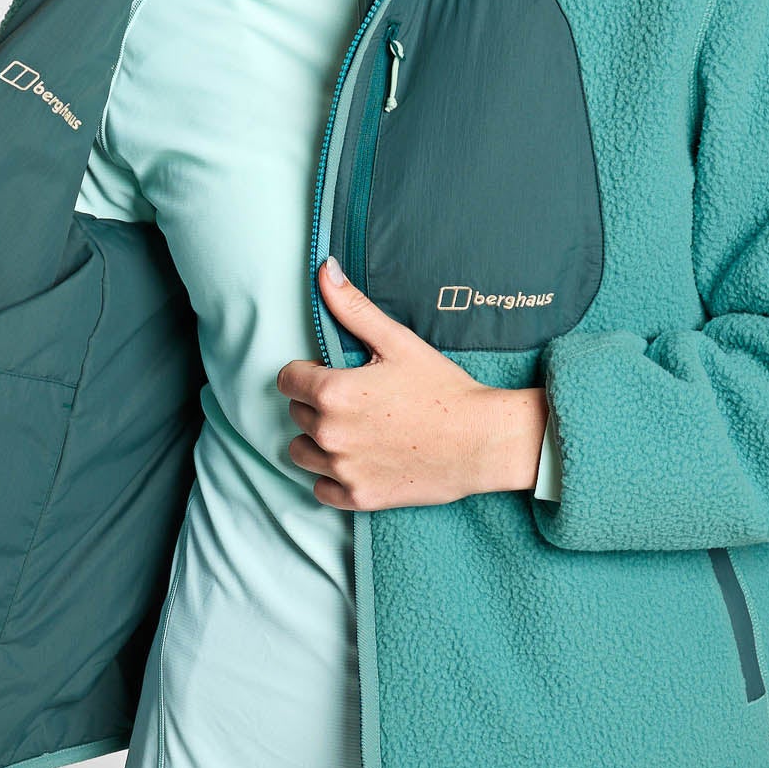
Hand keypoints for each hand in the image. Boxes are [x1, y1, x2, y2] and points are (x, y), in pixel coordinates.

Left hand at [276, 256, 547, 509]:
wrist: (481, 441)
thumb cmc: (442, 388)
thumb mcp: (397, 341)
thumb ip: (353, 308)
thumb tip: (324, 270)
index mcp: (334, 392)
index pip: (287, 380)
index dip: (308, 373)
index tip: (332, 374)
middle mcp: (330, 434)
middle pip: (296, 413)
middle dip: (318, 404)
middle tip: (357, 400)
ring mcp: (343, 470)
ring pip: (302, 451)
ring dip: (318, 441)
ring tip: (353, 430)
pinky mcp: (358, 497)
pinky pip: (321, 489)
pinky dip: (332, 477)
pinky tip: (357, 460)